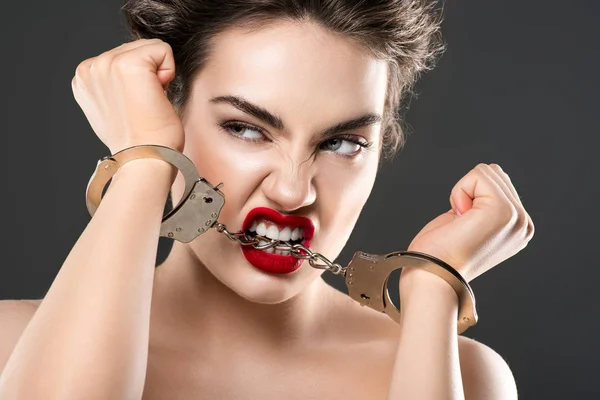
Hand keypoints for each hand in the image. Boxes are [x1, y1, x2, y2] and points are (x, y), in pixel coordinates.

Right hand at [71, 38, 184, 153]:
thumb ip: (114, 86)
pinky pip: (162, 49)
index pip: (123, 57)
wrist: (144, 158)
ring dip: (158, 74)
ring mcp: (107, 63)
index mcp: (84, 78)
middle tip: (145, 105)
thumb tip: (129, 80)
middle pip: (137, 48)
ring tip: (149, 101)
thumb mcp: (114, 109)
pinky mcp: (129, 64)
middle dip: (149, 75)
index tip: (135, 106)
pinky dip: (169, 70)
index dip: (139, 81)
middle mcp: (90, 67)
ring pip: (150, 47)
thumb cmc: (138, 141)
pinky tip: (158, 95)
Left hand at [403, 163, 533, 282]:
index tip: (462, 226)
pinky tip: (458, 218)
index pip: (498, 182)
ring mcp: (516, 218)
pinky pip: (478, 174)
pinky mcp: (503, 211)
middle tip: (460, 224)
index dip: (470, 197)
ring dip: (462, 192)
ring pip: (486, 171)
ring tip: (460, 222)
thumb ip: (481, 204)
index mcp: (516, 228)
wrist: (431, 275)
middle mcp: (522, 224)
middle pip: (494, 172)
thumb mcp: (468, 223)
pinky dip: (459, 191)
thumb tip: (486, 180)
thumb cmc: (438, 254)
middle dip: (467, 192)